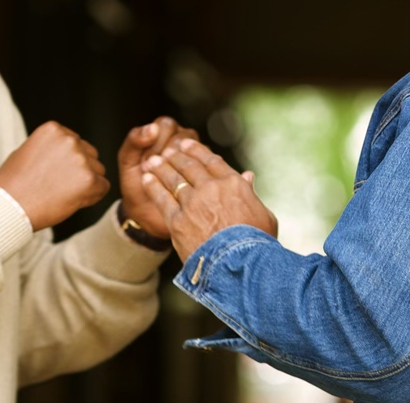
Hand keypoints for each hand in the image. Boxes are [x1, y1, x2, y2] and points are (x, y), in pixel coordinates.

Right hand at [0, 121, 108, 230]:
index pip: (76, 142)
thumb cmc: (12, 184)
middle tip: (60, 186)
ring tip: (63, 194)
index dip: (68, 161)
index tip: (55, 173)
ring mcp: (80, 159)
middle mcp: (69, 139)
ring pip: (98, 171)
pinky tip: (74, 201)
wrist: (9, 207)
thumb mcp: (26, 151)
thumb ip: (48, 146)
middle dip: (79, 170)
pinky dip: (93, 196)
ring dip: (86, 183)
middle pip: (90, 154)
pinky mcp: (89, 179)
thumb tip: (62, 148)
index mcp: (54, 129)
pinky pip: (103, 187)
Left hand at [118, 116, 198, 238]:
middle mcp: (181, 140)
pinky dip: (187, 177)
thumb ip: (134, 141)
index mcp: (162, 132)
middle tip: (154, 170)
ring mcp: (194, 156)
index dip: (156, 141)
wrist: (145, 212)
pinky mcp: (203, 172)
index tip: (146, 159)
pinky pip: (203, 168)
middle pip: (183, 135)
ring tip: (162, 178)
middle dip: (166, 154)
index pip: (166, 124)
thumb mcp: (127, 161)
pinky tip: (174, 187)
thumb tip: (151, 127)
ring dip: (176, 166)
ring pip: (194, 151)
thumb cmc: (136, 184)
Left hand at [141, 138, 276, 260]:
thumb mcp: (263, 215)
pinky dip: (153, 186)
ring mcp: (193, 203)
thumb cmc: (258, 244)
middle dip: (176, 156)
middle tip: (167, 150)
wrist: (240, 266)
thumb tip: (248, 176)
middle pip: (189, 167)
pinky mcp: (177, 220)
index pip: (211, 161)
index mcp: (233, 184)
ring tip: (153, 161)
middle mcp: (211, 188)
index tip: (187, 144)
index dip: (197, 151)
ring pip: (173, 179)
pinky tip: (146, 179)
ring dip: (161, 167)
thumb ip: (251, 193)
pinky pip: (162, 198)